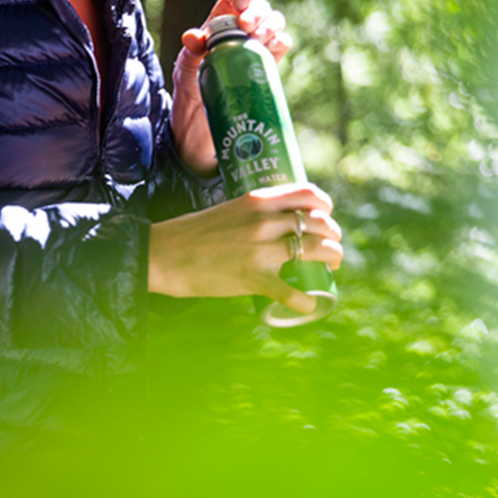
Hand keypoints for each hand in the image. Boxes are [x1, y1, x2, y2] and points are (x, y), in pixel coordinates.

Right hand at [148, 182, 342, 313]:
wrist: (164, 255)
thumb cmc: (193, 233)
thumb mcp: (228, 210)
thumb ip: (253, 213)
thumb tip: (278, 220)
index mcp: (256, 200)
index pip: (308, 193)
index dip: (326, 205)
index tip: (326, 216)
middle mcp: (263, 221)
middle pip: (319, 223)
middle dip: (334, 236)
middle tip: (331, 246)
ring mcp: (260, 250)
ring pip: (316, 250)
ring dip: (332, 258)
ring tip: (330, 266)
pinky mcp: (254, 278)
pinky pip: (292, 292)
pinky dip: (306, 301)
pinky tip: (309, 303)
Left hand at [170, 0, 291, 175]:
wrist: (203, 120)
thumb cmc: (191, 86)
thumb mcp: (185, 68)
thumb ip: (189, 50)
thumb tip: (193, 36)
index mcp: (220, 21)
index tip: (242, 0)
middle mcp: (241, 30)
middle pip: (260, 7)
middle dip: (257, 12)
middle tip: (246, 26)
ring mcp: (256, 46)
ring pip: (275, 23)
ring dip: (271, 25)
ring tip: (258, 39)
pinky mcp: (267, 64)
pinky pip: (283, 45)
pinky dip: (281, 42)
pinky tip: (270, 50)